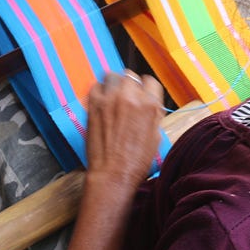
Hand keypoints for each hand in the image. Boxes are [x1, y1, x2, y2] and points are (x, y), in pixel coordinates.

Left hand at [84, 71, 163, 188]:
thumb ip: (153, 115)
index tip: (142, 93)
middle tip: (126, 97)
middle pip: (131, 77)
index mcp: (150, 105)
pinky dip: (99, 91)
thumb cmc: (136, 161)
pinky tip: (101, 101)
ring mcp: (111, 99)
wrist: (113, 173)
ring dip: (114, 84)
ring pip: (113, 76)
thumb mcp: (155, 136)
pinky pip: (96, 86)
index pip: (150, 82)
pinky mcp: (94, 104)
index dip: (146, 88)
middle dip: (130, 86)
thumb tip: (150, 105)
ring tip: (112, 95)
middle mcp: (131, 98)